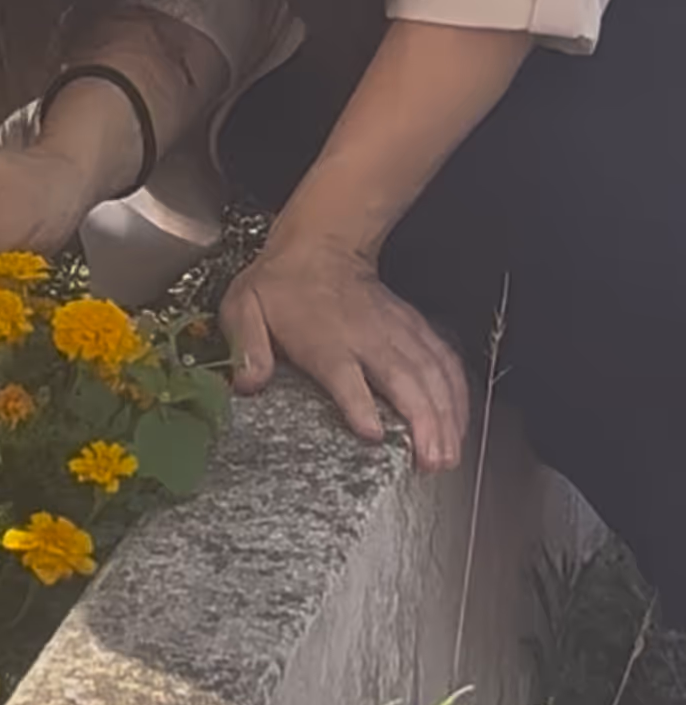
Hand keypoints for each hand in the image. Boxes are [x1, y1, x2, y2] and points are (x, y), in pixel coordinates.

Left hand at [218, 230, 469, 472]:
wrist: (320, 243)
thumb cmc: (281, 285)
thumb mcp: (245, 307)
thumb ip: (247, 346)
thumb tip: (248, 383)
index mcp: (322, 339)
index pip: (343, 373)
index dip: (359, 403)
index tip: (373, 433)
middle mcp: (365, 336)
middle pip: (400, 378)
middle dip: (421, 420)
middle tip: (431, 460)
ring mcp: (394, 331)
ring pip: (429, 372)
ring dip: (443, 413)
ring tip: (448, 454)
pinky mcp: (413, 327)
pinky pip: (443, 359)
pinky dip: (456, 390)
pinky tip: (460, 421)